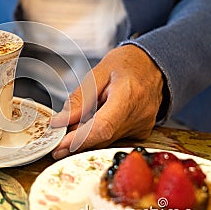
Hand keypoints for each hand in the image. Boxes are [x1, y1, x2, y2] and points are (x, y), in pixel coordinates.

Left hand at [50, 44, 163, 159]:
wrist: (152, 65)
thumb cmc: (127, 64)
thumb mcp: (98, 73)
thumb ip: (79, 99)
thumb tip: (60, 121)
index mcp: (129, 95)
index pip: (102, 127)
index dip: (79, 139)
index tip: (59, 146)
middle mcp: (139, 115)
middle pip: (101, 138)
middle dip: (76, 139)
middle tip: (58, 137)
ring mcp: (142, 126)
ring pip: (105, 140)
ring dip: (86, 135)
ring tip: (77, 121)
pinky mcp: (141, 132)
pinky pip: (113, 138)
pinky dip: (98, 133)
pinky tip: (95, 120)